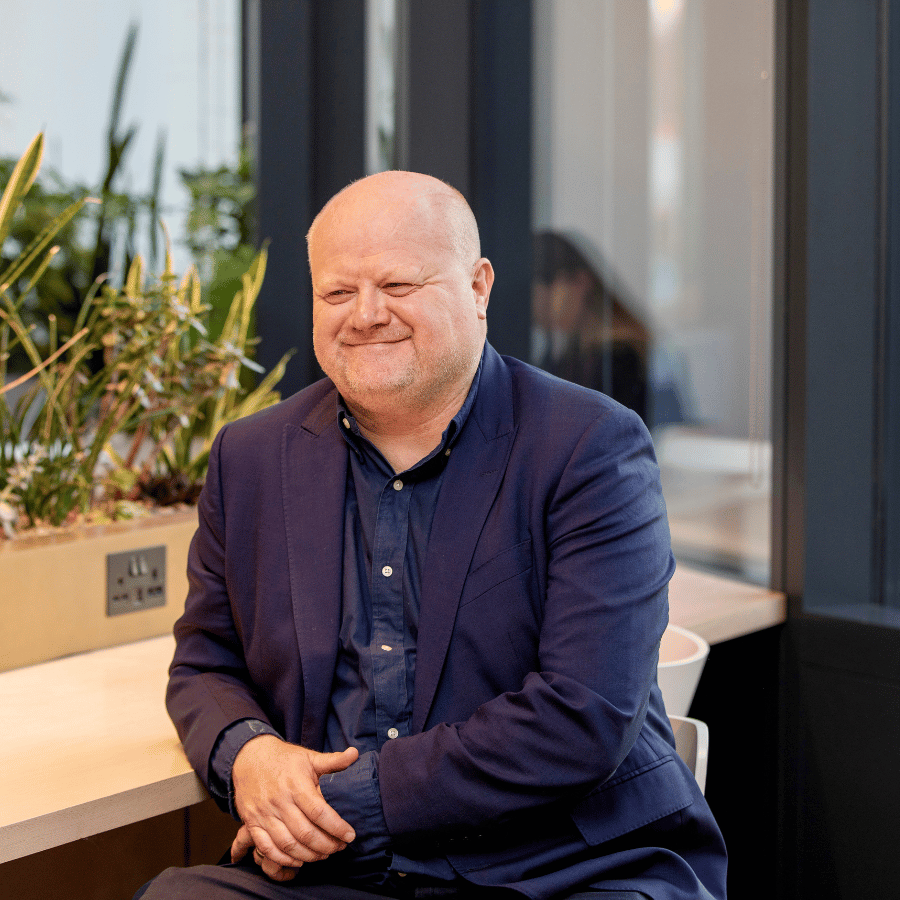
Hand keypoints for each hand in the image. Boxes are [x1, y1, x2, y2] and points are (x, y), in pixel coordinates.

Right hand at [230, 736, 357, 873]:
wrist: (250, 757)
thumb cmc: (284, 759)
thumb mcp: (309, 757)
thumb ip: (333, 760)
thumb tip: (355, 753)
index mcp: (296, 784)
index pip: (319, 812)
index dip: (336, 827)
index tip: (350, 836)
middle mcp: (279, 801)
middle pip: (305, 833)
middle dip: (325, 845)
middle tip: (339, 848)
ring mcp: (264, 814)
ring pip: (287, 844)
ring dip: (308, 855)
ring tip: (323, 855)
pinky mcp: (252, 823)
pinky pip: (266, 848)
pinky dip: (283, 859)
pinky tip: (298, 860)